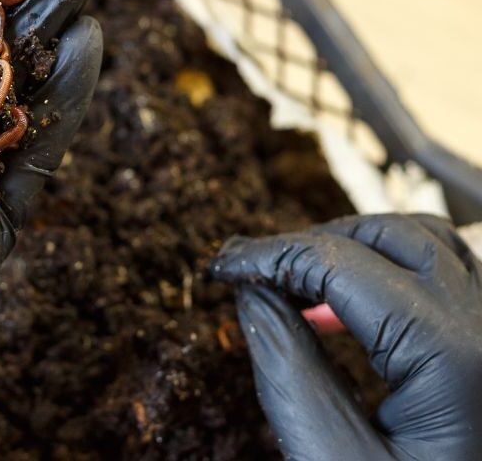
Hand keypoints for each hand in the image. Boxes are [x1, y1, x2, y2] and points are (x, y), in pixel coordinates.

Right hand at [212, 214, 481, 460]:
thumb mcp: (333, 460)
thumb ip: (288, 368)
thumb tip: (251, 294)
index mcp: (453, 357)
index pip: (341, 265)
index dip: (269, 255)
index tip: (221, 266)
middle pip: (390, 235)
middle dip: (309, 243)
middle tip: (251, 270)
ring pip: (427, 243)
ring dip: (353, 249)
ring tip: (294, 281)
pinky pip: (449, 278)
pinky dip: (390, 273)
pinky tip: (343, 311)